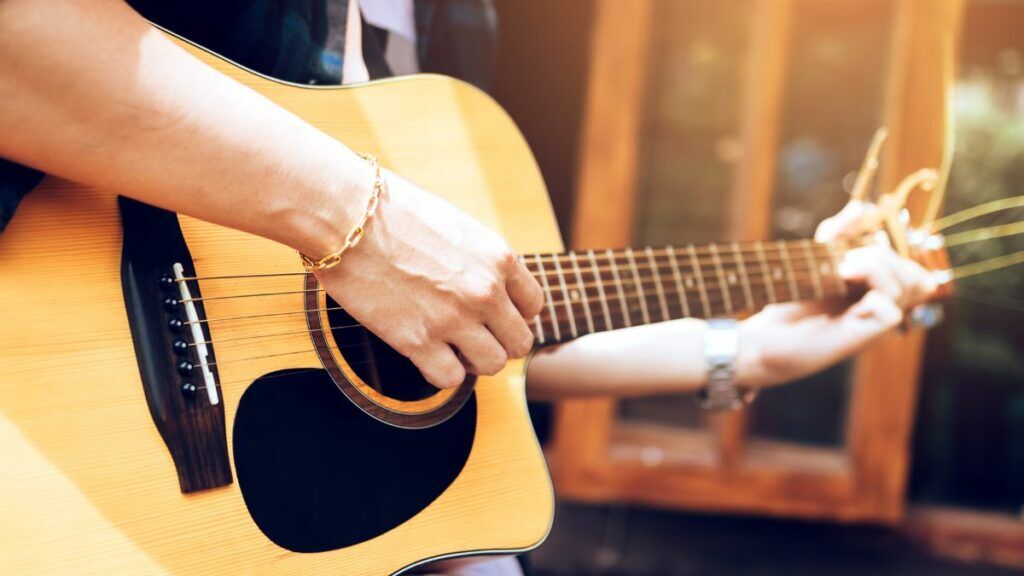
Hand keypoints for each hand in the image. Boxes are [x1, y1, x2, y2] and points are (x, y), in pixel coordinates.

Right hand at [316, 171, 543, 388]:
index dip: (514, 314)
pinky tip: (425, 354)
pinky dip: (440, 372)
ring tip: (450, 346)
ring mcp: (454, 319)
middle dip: (498, 342)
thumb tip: (486, 282)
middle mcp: (485, 291)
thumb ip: (480, 259)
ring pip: (492, 365)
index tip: (493, 314)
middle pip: (520, 342)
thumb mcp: (456, 225)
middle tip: (472, 336)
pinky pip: (450, 379)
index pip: (533, 305)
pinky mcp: (418, 341)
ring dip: (473, 361)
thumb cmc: (393, 210)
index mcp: (499, 258)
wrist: (346, 216)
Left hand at [737, 201, 936, 387]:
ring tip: (842, 271)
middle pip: (917, 274)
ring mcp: (878, 323)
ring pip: (911, 286)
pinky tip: (845, 293)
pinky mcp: (867, 337)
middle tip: (845, 262)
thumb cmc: (795, 296)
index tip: (851, 247)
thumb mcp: (820, 254)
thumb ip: (841, 231)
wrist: (769, 330)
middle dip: (883, 256)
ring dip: (877, 266)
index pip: (912, 263)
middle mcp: (885, 307)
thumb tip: (863, 207)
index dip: (890, 246)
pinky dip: (870, 295)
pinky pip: (890, 309)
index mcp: (881, 288)